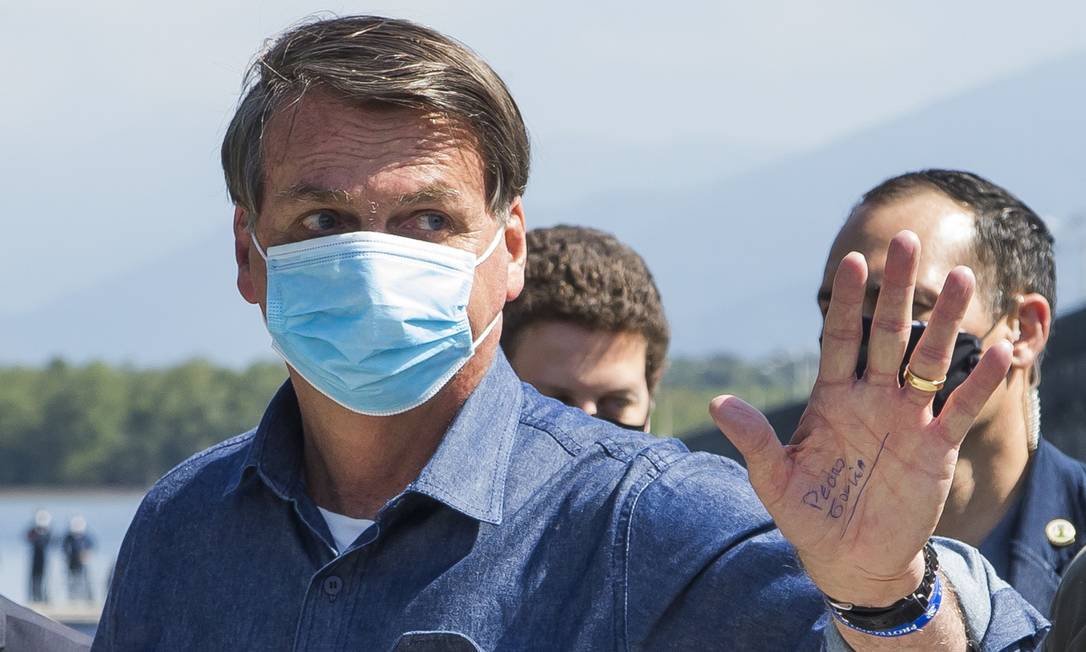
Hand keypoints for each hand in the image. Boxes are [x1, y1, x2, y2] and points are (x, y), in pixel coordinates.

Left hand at [711, 231, 1011, 605]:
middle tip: (905, 240)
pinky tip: (997, 351)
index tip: (850, 261)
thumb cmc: (807, 514)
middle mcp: (871, 397)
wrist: (849, 557)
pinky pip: (958, 408)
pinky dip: (978, 382)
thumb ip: (754, 439)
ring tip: (961, 279)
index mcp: (831, 396)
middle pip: (887, 333)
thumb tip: (717, 402)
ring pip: (928, 359)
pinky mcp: (935, 447)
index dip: (846, 301)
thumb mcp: (774, 478)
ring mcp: (906, 418)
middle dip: (895, 290)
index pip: (838, 336)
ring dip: (945, 322)